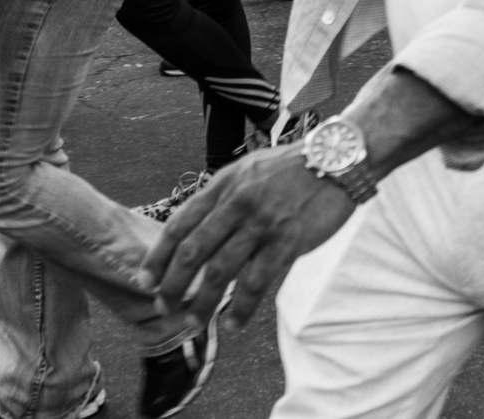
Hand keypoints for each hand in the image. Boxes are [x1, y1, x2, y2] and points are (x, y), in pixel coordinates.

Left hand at [147, 144, 356, 329]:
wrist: (338, 159)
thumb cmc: (292, 168)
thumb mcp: (247, 171)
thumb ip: (222, 197)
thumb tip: (196, 228)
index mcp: (223, 185)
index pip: (179, 225)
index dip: (157, 256)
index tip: (145, 281)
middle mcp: (237, 203)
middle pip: (192, 252)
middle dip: (173, 286)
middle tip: (165, 308)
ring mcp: (262, 223)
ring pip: (220, 271)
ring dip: (202, 303)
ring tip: (193, 323)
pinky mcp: (287, 240)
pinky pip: (257, 282)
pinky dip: (242, 308)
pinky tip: (234, 323)